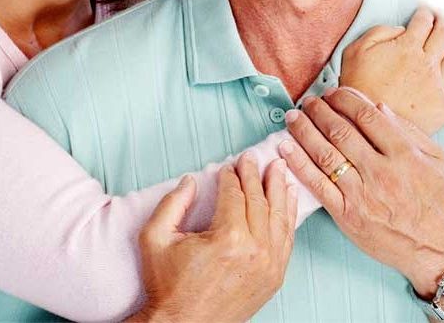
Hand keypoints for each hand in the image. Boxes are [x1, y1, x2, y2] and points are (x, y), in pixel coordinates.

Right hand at [129, 154, 297, 322]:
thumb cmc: (168, 286)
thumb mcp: (154, 238)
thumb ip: (172, 203)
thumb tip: (190, 180)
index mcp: (227, 238)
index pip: (234, 194)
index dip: (231, 176)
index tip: (228, 165)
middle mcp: (254, 250)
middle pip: (259, 201)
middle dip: (255, 175)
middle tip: (253, 158)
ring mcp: (269, 265)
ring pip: (279, 217)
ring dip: (279, 190)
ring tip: (279, 169)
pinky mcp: (275, 278)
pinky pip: (287, 239)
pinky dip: (288, 216)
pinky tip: (287, 200)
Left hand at [279, 87, 443, 298]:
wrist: (437, 251)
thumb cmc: (438, 204)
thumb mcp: (437, 161)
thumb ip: (410, 131)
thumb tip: (379, 107)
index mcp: (404, 155)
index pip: (366, 116)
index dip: (345, 99)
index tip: (334, 93)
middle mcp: (380, 171)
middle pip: (340, 131)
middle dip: (319, 111)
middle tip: (309, 101)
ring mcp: (361, 194)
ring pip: (325, 154)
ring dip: (304, 131)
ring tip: (293, 117)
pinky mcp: (346, 214)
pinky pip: (317, 185)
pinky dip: (299, 164)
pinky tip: (286, 147)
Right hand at [341, 7, 443, 133]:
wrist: (364, 122)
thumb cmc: (356, 86)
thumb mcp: (355, 50)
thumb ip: (379, 33)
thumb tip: (401, 29)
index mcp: (407, 47)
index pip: (422, 23)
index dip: (425, 14)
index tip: (425, 11)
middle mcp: (427, 63)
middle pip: (443, 36)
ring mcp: (438, 86)